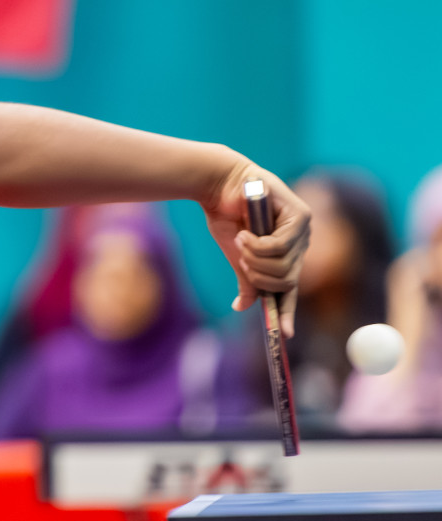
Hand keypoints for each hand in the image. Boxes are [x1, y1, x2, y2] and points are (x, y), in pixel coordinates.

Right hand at [200, 155, 309, 337]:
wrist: (218, 187)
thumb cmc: (226, 217)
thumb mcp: (237, 255)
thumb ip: (247, 279)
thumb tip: (243, 307)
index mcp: (286, 254)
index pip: (291, 289)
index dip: (287, 311)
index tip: (283, 333)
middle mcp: (300, 243)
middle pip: (286, 280)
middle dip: (258, 275)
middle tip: (241, 258)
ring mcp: (303, 229)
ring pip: (283, 266)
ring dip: (254, 258)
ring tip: (242, 240)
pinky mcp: (300, 216)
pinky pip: (279, 247)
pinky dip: (256, 245)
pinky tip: (246, 232)